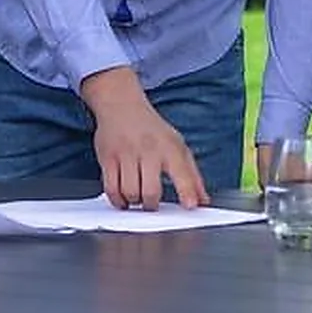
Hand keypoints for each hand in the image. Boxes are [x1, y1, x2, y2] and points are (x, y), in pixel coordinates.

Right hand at [82, 67, 207, 210]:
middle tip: (152, 204)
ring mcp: (126, 153)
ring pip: (130, 192)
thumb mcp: (177, 146)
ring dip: (135, 202)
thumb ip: (192, 176)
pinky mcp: (108, 157)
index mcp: (170, 147)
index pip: (182, 173)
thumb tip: (203, 201)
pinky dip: (118, 200)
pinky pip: (111, 188)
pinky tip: (123, 198)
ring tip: (137, 197)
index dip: (187, 192)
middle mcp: (149, 149)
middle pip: (151, 191)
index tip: (191, 207)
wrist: (121, 105)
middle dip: (152, 205)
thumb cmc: (151, 130)